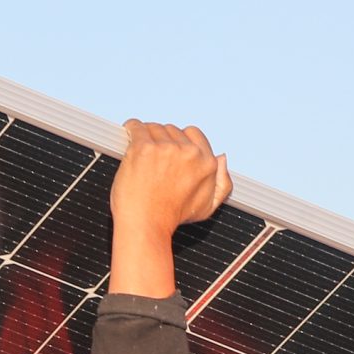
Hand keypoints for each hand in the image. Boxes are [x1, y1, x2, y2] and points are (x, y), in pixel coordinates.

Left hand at [108, 121, 231, 297]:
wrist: (145, 227)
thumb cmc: (171, 218)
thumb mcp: (207, 207)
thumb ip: (222, 183)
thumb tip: (222, 157)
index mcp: (207, 163)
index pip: (193, 134)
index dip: (178, 140)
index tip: (167, 150)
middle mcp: (189, 153)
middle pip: (171, 130)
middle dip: (161, 140)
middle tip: (152, 159)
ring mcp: (166, 149)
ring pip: (154, 128)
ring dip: (145, 137)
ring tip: (141, 155)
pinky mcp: (143, 148)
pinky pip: (136, 127)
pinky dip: (131, 129)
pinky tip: (130, 134)